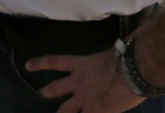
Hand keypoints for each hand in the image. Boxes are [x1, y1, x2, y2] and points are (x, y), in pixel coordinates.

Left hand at [24, 48, 142, 112]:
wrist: (135, 71)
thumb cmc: (127, 59)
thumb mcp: (109, 57)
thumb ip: (103, 64)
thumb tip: (108, 66)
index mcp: (82, 65)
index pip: (56, 62)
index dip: (41, 63)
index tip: (28, 65)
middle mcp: (79, 83)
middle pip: (56, 88)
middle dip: (47, 91)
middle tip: (41, 93)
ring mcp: (86, 100)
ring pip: (65, 111)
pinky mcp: (96, 112)